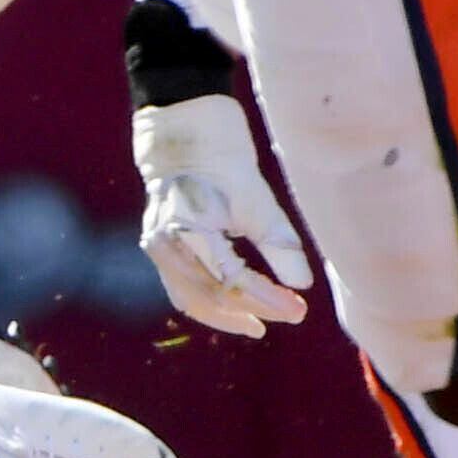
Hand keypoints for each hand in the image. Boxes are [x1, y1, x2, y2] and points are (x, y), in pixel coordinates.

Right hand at [133, 93, 312, 335]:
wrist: (182, 134)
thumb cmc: (221, 160)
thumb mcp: (256, 197)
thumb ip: (278, 242)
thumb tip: (301, 285)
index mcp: (187, 231)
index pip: (230, 280)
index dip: (267, 299)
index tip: (299, 310)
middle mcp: (164, 245)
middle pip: (209, 297)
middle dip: (251, 311)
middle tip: (291, 315)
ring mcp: (157, 248)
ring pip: (191, 299)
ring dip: (227, 314)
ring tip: (260, 323)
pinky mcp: (160, 248)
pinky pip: (180, 288)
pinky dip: (206, 301)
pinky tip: (232, 306)